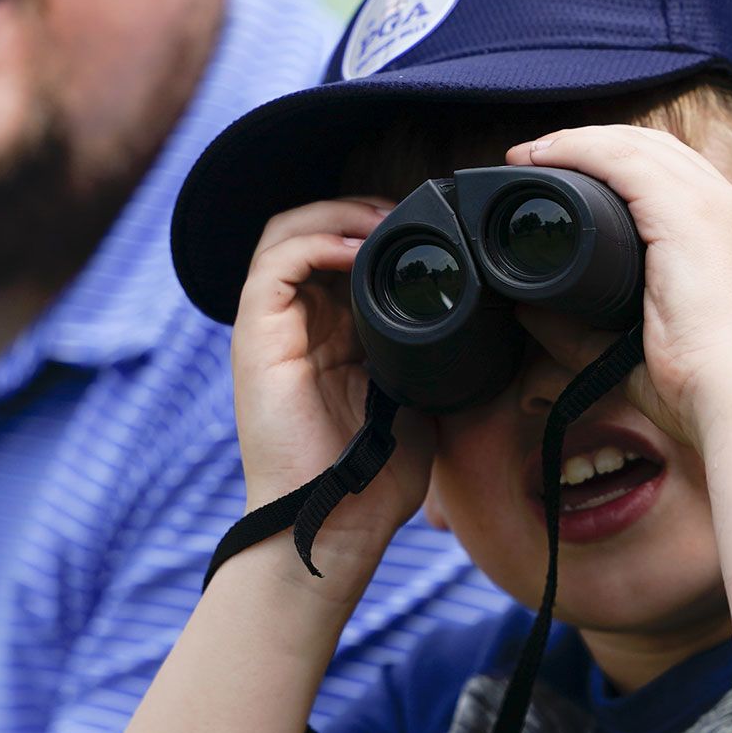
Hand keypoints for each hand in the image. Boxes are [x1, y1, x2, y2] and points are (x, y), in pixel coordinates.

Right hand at [231, 199, 437, 582]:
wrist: (334, 522)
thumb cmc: (374, 477)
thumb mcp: (418, 397)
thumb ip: (429, 353)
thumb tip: (476, 315)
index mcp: (327, 333)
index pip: (336, 251)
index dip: (375, 227)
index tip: (425, 231)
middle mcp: (293, 323)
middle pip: (309, 230)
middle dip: (358, 210)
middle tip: (405, 215)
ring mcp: (270, 327)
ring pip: (286, 231)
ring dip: (337, 214)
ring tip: (382, 223)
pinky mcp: (255, 336)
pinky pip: (275, 261)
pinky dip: (318, 240)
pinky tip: (358, 248)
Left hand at [509, 126, 731, 448]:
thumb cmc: (699, 386)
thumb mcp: (629, 350)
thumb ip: (580, 333)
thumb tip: (528, 311)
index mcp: (730, 235)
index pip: (671, 174)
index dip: (614, 164)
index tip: (562, 174)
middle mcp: (729, 208)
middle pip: (654, 148)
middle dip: (592, 144)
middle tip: (536, 158)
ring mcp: (714, 204)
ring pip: (636, 144)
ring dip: (577, 141)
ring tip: (529, 154)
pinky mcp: (689, 212)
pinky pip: (624, 159)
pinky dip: (579, 149)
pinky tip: (545, 156)